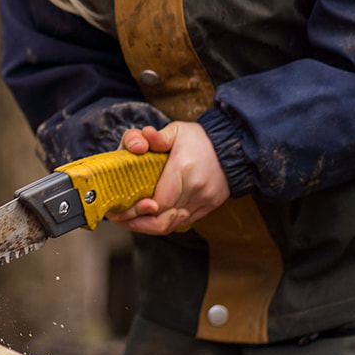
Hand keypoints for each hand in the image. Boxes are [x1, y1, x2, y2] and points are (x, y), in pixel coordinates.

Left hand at [105, 122, 229, 235]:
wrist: (231, 145)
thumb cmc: (200, 138)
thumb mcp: (177, 130)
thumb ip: (158, 136)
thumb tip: (142, 136)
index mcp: (183, 169)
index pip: (158, 202)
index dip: (139, 211)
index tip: (124, 209)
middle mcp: (195, 188)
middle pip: (163, 218)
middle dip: (140, 222)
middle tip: (122, 218)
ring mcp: (204, 199)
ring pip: (174, 224)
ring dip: (152, 224)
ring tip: (134, 219)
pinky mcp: (210, 206)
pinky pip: (185, 222)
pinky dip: (168, 222)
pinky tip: (154, 218)